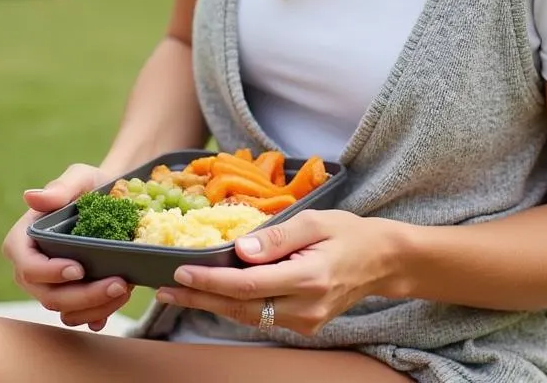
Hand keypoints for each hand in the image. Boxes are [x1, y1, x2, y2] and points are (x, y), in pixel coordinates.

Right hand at [1, 163, 134, 330]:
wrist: (115, 199)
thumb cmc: (90, 185)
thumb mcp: (79, 178)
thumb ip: (60, 188)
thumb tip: (31, 197)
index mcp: (24, 239)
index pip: (27, 265)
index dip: (48, 272)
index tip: (78, 269)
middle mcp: (32, 268)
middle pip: (48, 295)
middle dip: (83, 295)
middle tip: (118, 283)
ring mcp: (51, 286)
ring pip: (65, 310)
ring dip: (95, 307)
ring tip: (125, 288)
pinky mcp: (71, 297)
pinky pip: (80, 316)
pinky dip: (99, 314)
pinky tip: (117, 302)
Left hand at [154, 209, 402, 335]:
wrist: (382, 261)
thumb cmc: (349, 233)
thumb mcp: (315, 221)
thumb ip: (278, 237)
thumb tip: (239, 249)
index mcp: (308, 278)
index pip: (248, 285)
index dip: (211, 282)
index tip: (181, 273)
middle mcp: (304, 308)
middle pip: (241, 308)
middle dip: (200, 300)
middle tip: (164, 290)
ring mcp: (305, 322)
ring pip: (248, 317)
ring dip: (212, 305)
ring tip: (178, 293)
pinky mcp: (304, 325)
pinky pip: (261, 317)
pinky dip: (235, 305)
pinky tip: (214, 294)